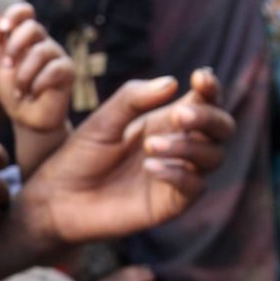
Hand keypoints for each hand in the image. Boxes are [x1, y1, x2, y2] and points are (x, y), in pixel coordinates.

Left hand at [0, 3, 72, 134]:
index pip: (25, 13)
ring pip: (40, 52)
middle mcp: (43, 44)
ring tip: (20, 90)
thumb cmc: (14, 93)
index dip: (15, 14)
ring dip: (24, 74)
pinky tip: (34, 93)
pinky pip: (53, 69)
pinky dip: (38, 83)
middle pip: (33, 27)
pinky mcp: (68, 71)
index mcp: (26, 40)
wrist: (27, 120)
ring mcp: (57, 56)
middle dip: (15, 45)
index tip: (4, 28)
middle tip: (7, 65)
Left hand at [19, 70, 232, 244]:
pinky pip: (195, 187)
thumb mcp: (104, 120)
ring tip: (150, 146)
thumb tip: (174, 82)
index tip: (200, 77)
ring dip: (188, 146)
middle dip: (208, 117)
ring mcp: (178, 176)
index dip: (211, 88)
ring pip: (213, 157)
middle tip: (179, 116)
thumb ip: (134, 98)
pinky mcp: (170, 204)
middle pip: (222, 128)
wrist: (58, 198)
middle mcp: (179, 146)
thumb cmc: (80, 156)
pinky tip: (151, 168)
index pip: (204, 101)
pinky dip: (180, 174)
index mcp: (165, 121)